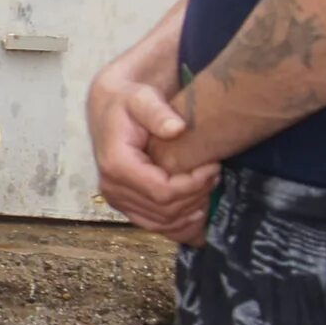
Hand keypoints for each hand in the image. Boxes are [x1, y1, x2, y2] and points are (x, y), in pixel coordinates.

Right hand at [87, 64, 218, 245]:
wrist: (109, 107)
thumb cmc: (128, 100)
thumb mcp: (141, 97)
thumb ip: (157, 111)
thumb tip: (177, 128)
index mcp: (116, 165)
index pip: (162, 191)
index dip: (193, 185)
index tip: (214, 166)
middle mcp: (112, 188)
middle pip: (164, 210)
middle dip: (196, 196)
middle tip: (216, 175)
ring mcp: (117, 200)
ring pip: (161, 223)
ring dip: (190, 213)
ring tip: (210, 189)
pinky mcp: (124, 205)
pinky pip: (154, 226)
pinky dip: (178, 227)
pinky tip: (198, 214)